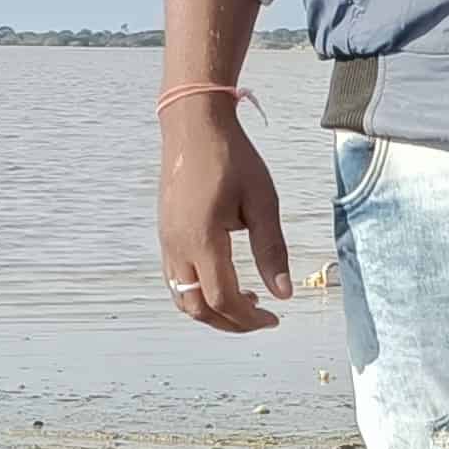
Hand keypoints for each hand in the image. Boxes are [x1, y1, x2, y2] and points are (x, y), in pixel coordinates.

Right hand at [158, 110, 291, 331]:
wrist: (194, 126)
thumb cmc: (231, 157)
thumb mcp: (262, 201)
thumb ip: (272, 250)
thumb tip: (284, 293)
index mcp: (202, 239)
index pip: (223, 298)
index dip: (249, 318)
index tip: (275, 318)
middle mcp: (177, 246)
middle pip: (197, 307)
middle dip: (230, 322)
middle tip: (262, 319)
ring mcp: (166, 241)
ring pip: (182, 297)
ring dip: (212, 310)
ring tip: (247, 303)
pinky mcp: (165, 234)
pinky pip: (176, 279)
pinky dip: (198, 293)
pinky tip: (224, 281)